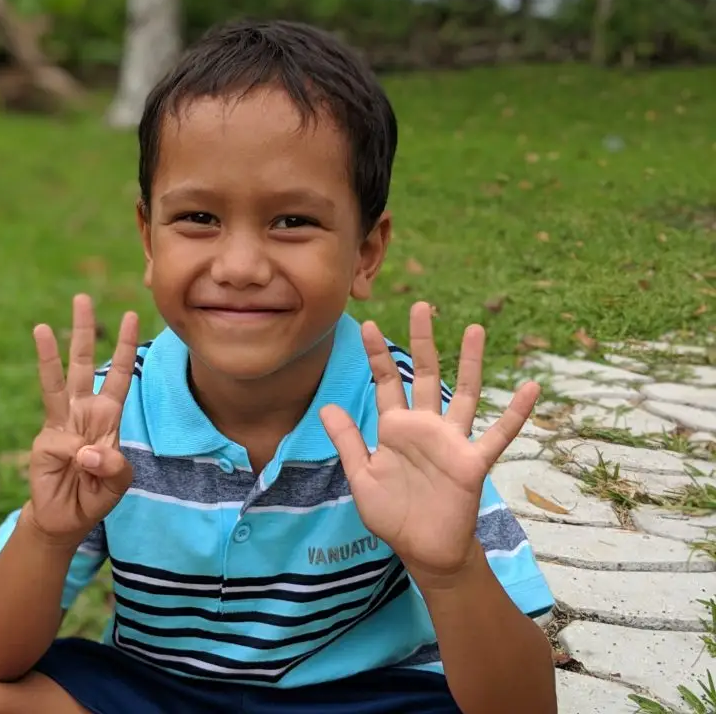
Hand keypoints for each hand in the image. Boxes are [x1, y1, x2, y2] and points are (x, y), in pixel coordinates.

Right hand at [26, 294, 138, 548]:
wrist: (66, 518)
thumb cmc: (95, 495)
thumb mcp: (118, 483)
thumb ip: (114, 466)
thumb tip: (87, 451)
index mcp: (107, 417)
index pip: (118, 374)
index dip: (125, 347)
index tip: (131, 315)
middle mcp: (83, 412)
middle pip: (84, 364)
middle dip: (84, 331)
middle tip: (82, 297)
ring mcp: (61, 424)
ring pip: (58, 382)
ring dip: (49, 354)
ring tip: (40, 325)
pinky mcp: (46, 442)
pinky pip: (58, 437)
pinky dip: (68, 447)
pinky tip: (78, 463)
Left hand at [319, 302, 539, 583]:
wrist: (423, 550)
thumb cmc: (393, 514)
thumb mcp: (361, 476)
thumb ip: (348, 441)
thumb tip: (326, 406)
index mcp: (396, 428)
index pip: (386, 382)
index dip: (377, 355)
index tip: (368, 324)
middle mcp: (425, 427)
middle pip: (425, 374)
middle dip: (422, 341)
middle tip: (422, 306)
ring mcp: (451, 441)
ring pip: (463, 393)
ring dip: (470, 363)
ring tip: (475, 329)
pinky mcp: (472, 462)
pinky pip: (498, 434)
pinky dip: (515, 413)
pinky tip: (530, 388)